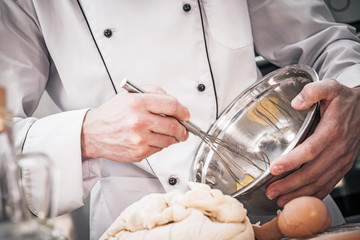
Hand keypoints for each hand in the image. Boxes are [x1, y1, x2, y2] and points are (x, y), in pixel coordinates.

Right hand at [81, 86, 189, 161]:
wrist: (93, 132)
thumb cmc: (112, 114)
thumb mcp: (130, 94)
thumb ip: (154, 92)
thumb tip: (175, 103)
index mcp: (138, 102)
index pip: (172, 105)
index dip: (183, 110)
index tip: (185, 114)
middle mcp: (139, 120)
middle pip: (174, 125)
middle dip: (183, 128)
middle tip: (184, 128)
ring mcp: (139, 138)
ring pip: (169, 140)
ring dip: (174, 138)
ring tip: (171, 134)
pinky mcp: (139, 152)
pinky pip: (159, 149)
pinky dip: (161, 144)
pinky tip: (154, 139)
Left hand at [266, 79, 359, 206]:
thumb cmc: (343, 100)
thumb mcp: (329, 87)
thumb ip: (313, 91)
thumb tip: (297, 102)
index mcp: (333, 131)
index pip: (310, 150)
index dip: (292, 161)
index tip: (274, 169)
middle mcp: (338, 149)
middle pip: (312, 172)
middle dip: (290, 184)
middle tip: (270, 191)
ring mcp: (342, 160)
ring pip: (320, 182)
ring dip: (299, 194)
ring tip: (280, 200)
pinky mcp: (343, 166)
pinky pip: (329, 184)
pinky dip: (314, 194)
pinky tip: (300, 199)